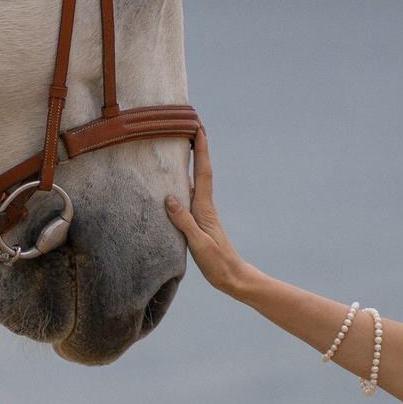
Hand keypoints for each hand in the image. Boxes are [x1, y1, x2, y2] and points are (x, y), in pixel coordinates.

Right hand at [164, 136, 254, 296]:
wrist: (232, 277)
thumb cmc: (217, 263)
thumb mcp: (199, 244)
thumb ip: (184, 222)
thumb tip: (170, 198)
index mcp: (205, 208)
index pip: (204, 172)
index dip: (202, 150)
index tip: (198, 128)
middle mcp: (204, 206)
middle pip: (200, 171)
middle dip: (196, 149)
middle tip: (188, 127)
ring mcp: (202, 213)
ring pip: (194, 182)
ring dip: (189, 164)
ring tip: (177, 149)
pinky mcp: (198, 222)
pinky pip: (188, 197)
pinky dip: (182, 184)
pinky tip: (172, 185)